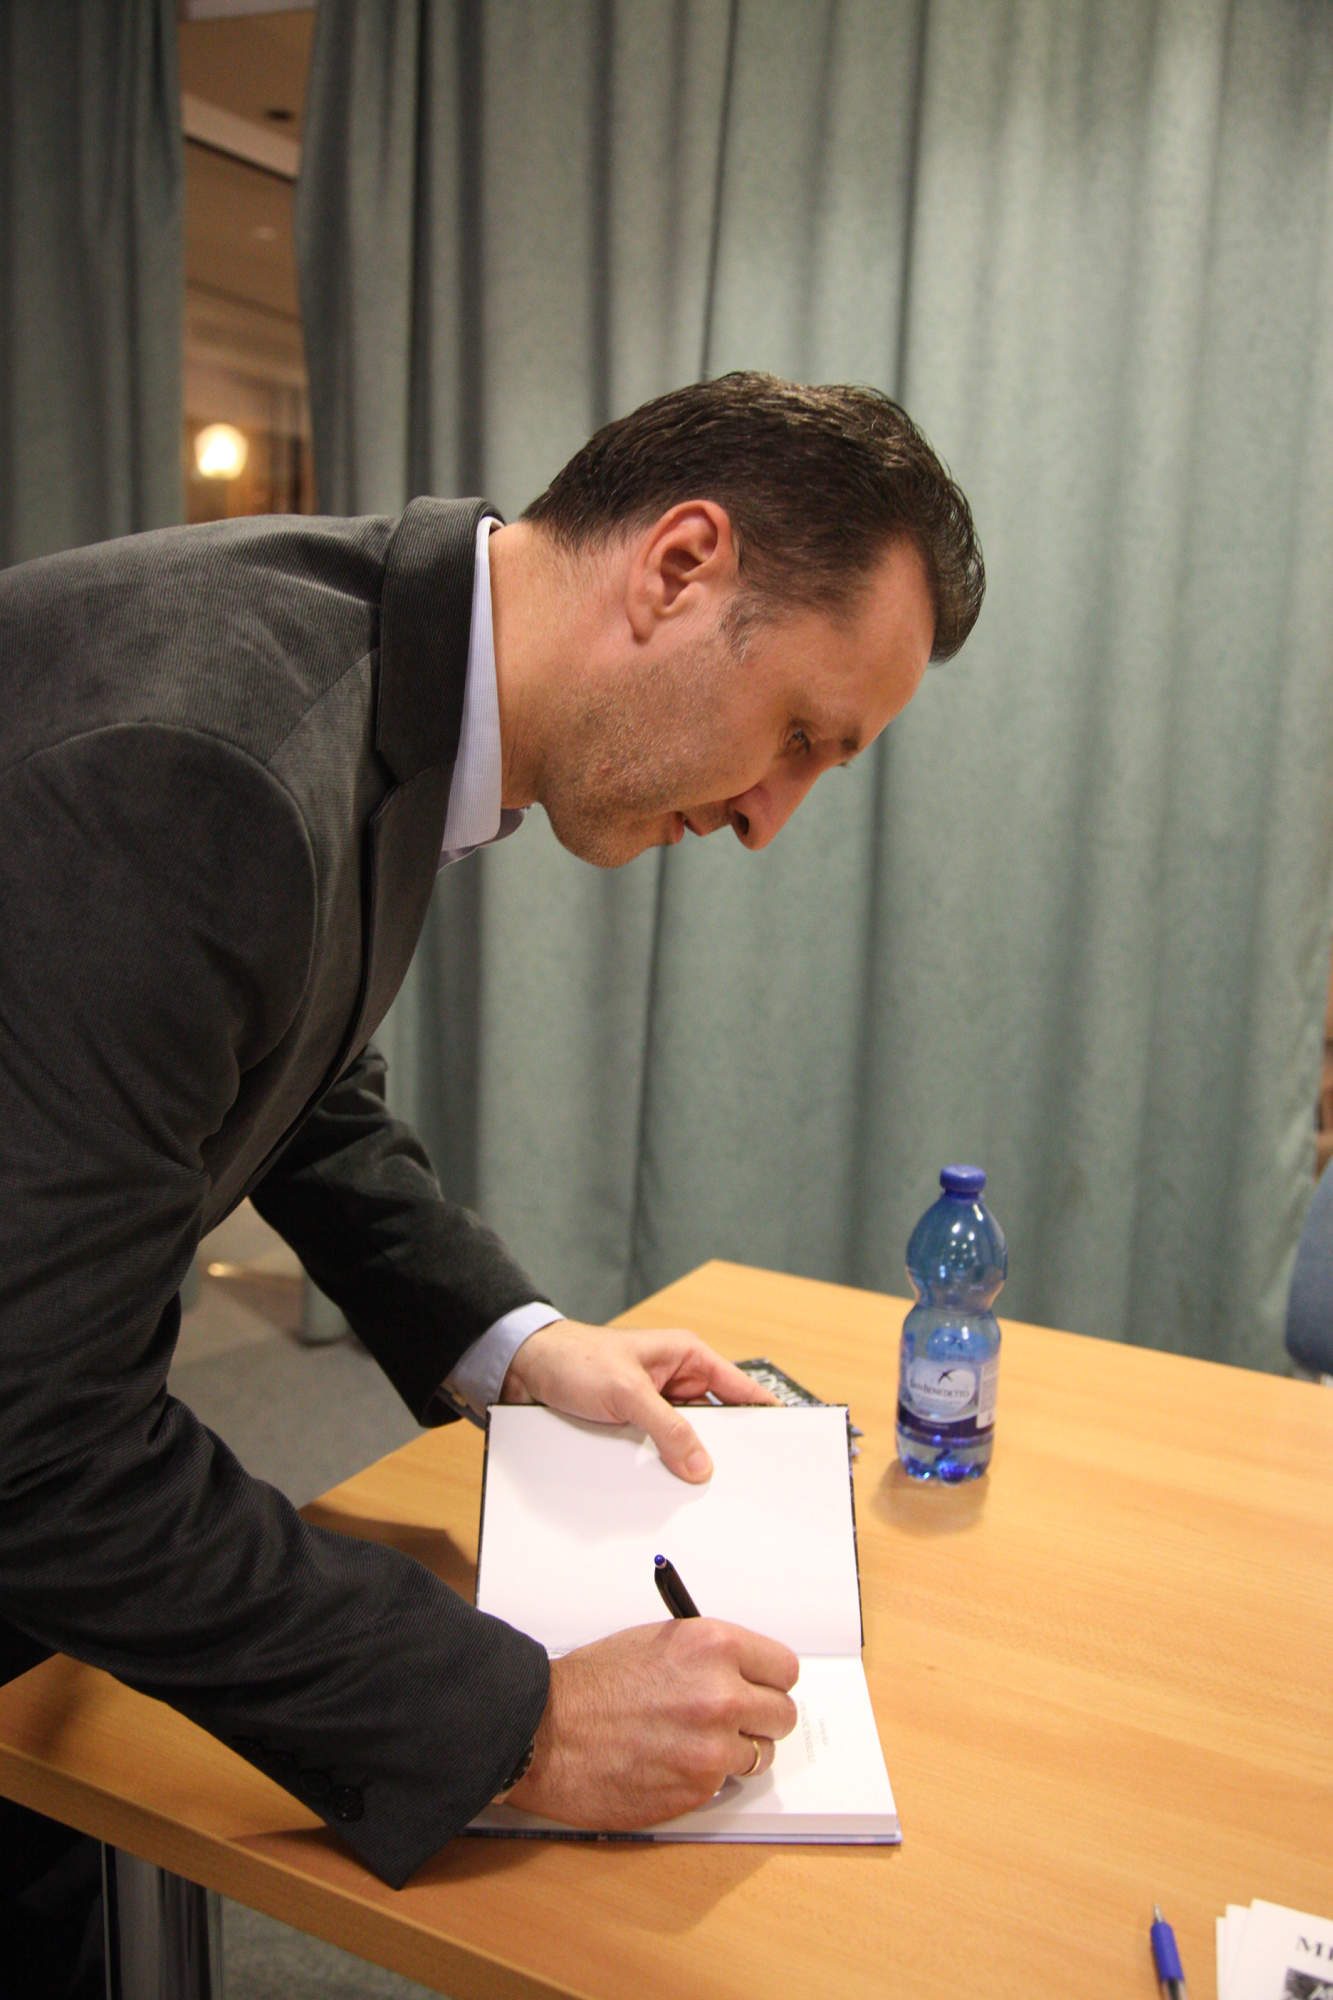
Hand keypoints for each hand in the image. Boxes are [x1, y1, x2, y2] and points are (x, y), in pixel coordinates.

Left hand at [499, 1319, 776, 1480]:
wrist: (522, 1370)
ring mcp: (656, 1408)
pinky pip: (659, 1453)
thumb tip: (701, 1465)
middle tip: (745, 1483)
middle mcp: (677, 1381)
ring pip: (687, 1443)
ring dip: (688, 1462)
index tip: (787, 1444)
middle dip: (726, 1450)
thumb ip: (667, 1427)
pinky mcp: (634, 1429)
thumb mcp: (626, 1392)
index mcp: (688, 1357)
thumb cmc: (574, 1359)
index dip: (766, 1416)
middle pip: (717, 1423)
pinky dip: (663, 1470)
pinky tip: (668, 1492)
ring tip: (705, 1493)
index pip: (742, 1389)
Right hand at [503, 1619, 799, 1827]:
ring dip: (734, 1751)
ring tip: (692, 1742)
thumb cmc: (592, 1685)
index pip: (784, 1669)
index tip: (761, 1686)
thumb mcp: (659, 1641)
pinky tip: (671, 1763)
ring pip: (758, 1755)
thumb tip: (744, 1673)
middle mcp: (722, 1697)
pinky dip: (704, 1777)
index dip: (769, 1680)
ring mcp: (712, 1750)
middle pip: (782, 1715)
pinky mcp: (698, 1791)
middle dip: (761, 1718)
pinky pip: (724, 1784)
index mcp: (714, 1647)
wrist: (546, 1732)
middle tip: (734, 1719)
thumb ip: (710, 1657)